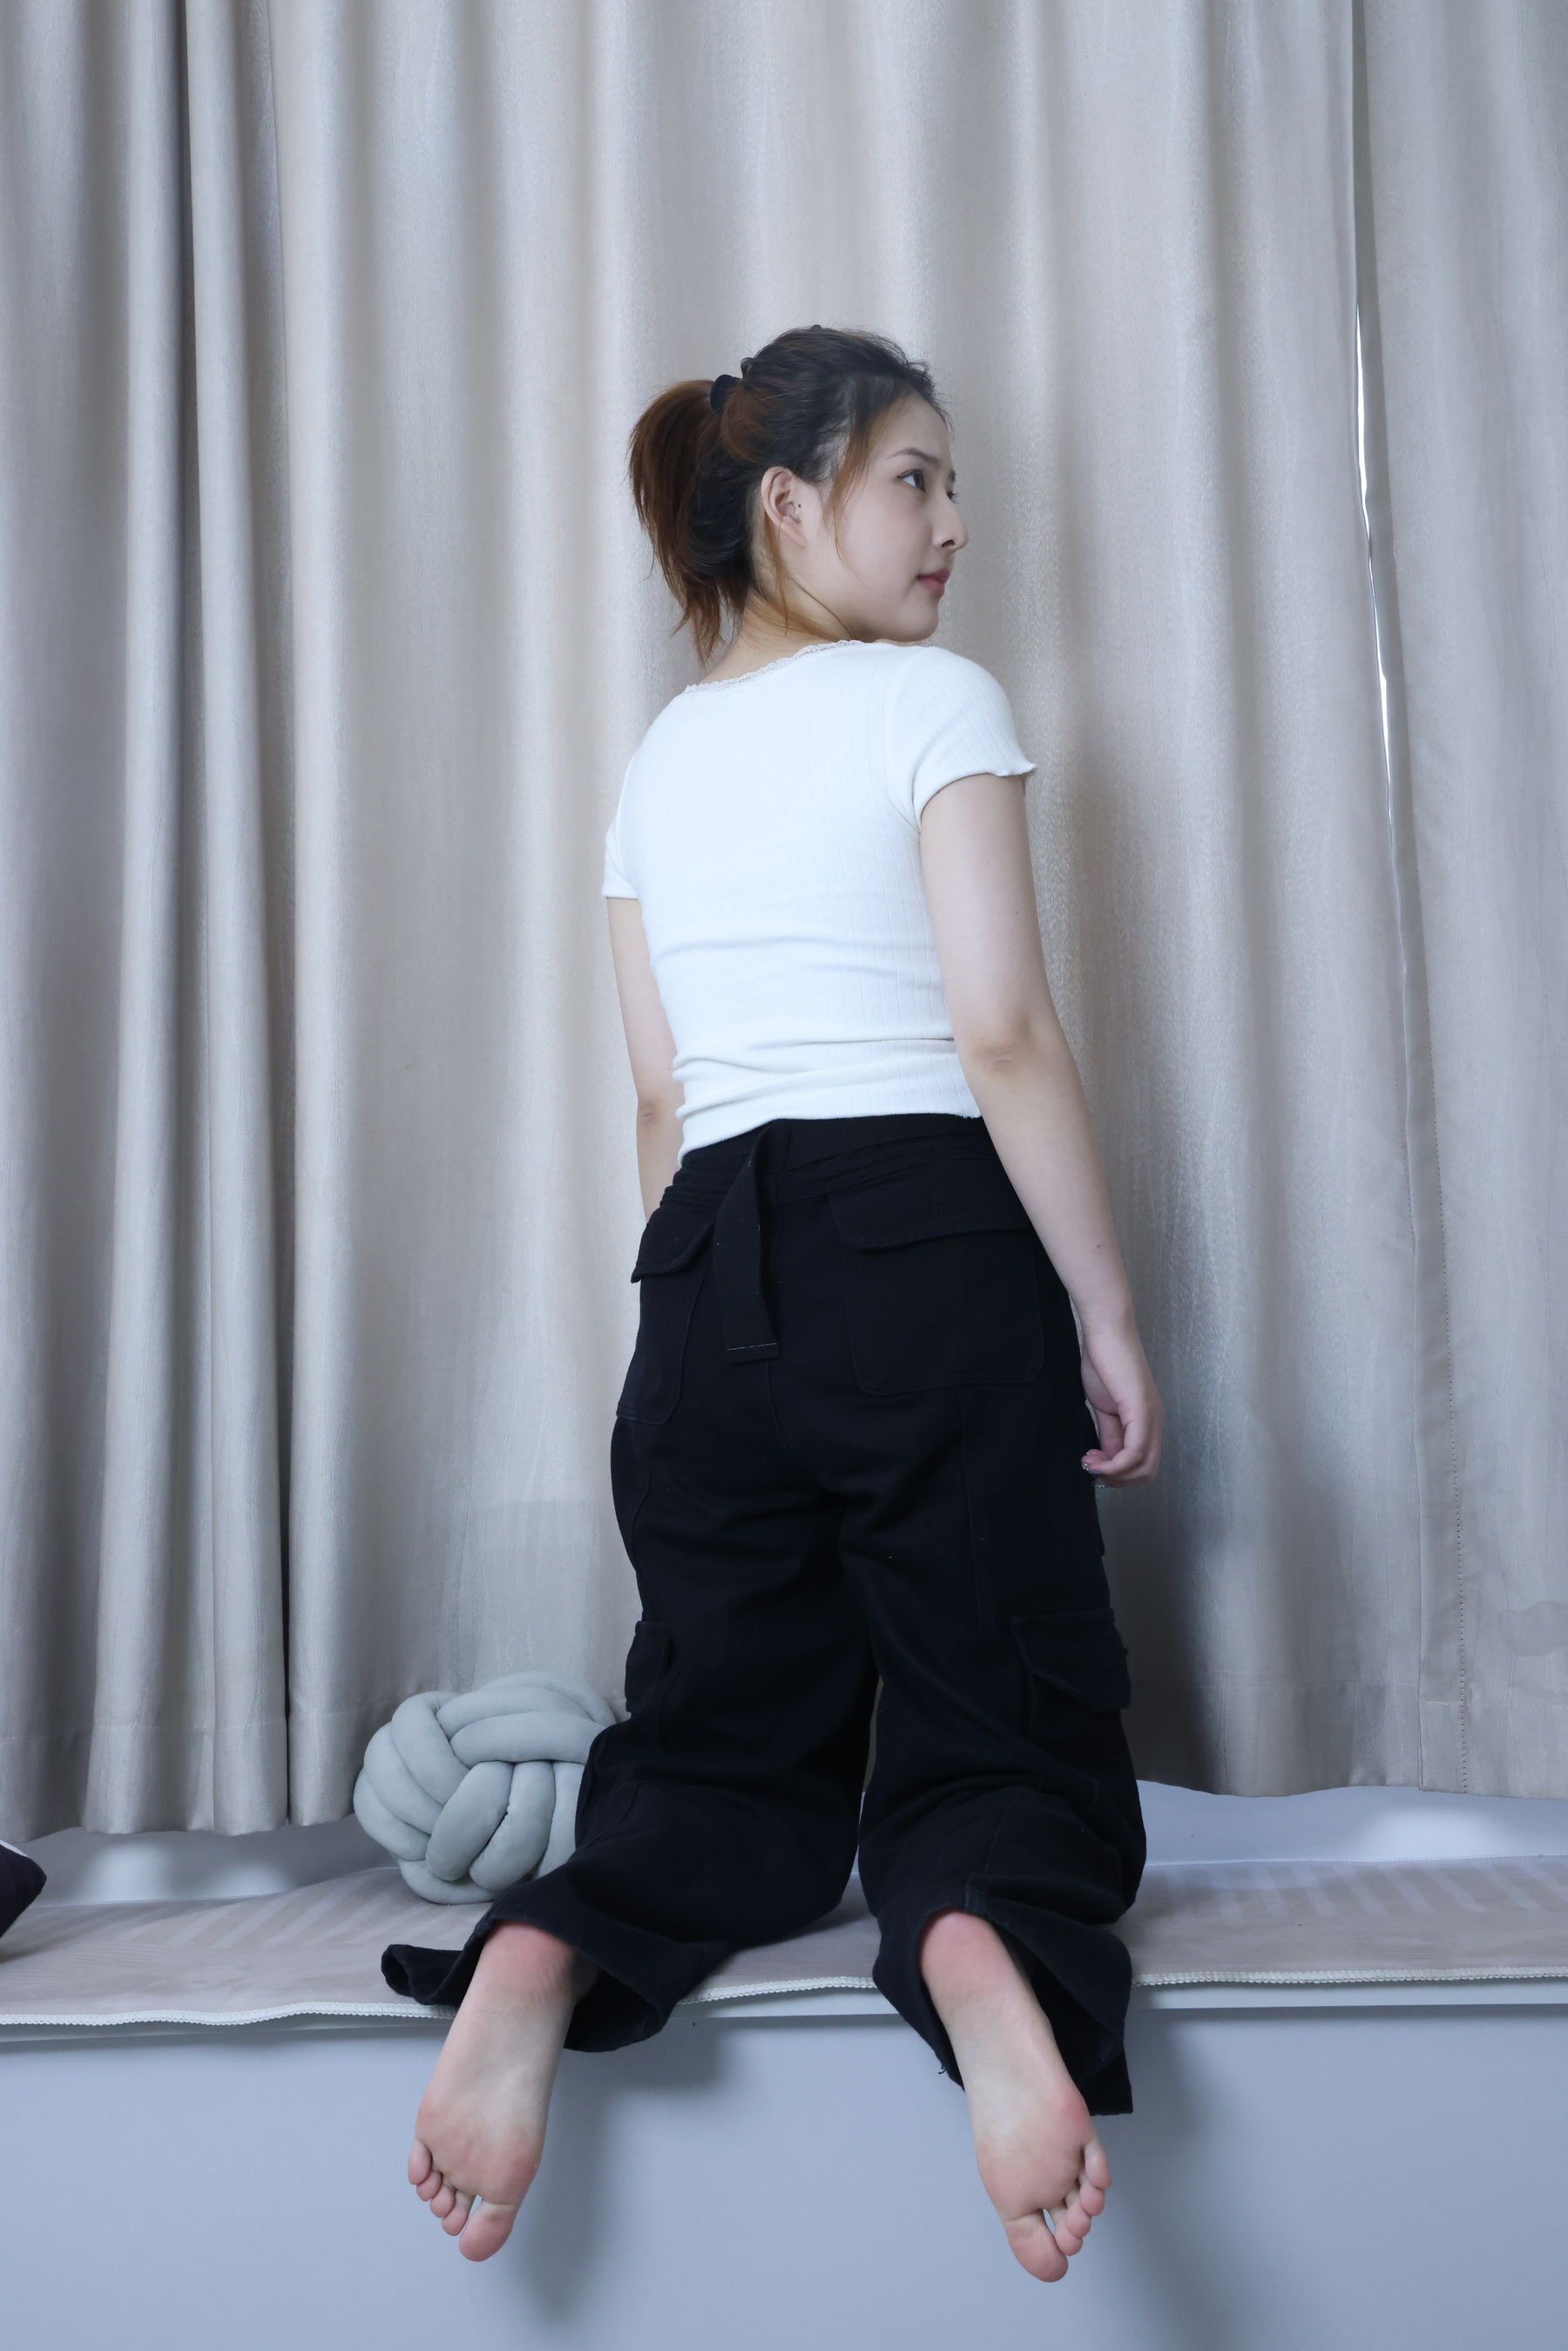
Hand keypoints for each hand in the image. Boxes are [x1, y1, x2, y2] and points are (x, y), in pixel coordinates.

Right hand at [1078, 1320, 1161, 1484]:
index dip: (1116, 1473)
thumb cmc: (1104, 1362)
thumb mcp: (1105, 1407)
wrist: (1105, 1333)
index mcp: (1148, 1421)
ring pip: (1143, 1468)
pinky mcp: (1142, 1412)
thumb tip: (1107, 1457)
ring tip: (1089, 1460)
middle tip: (1090, 1466)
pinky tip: (1093, 1456)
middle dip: (1117, 1479)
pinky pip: (1134, 1453)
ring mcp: (1151, 1417)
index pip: (1142, 1464)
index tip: (1091, 1461)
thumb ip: (1109, 1433)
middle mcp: (1155, 1422)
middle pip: (1147, 1472)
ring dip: (1113, 1474)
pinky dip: (1113, 1464)